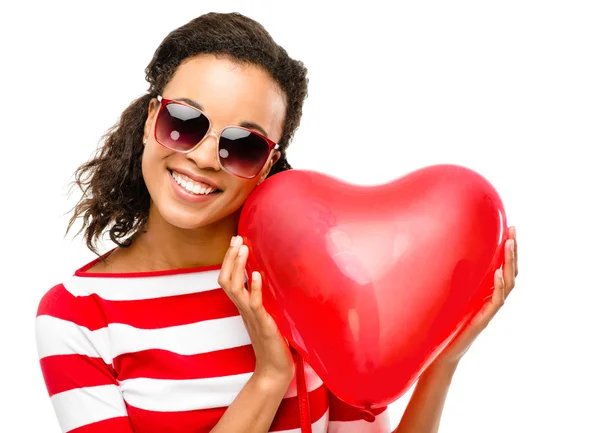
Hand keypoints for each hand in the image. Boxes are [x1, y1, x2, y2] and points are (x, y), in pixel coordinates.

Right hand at [218, 235, 293, 384]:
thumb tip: (265, 277)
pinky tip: (258, 275)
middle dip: (230, 258)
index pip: (227, 278)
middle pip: (226, 279)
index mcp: (243, 305)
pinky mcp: (263, 324)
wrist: (275, 369)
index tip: (235, 240)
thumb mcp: (266, 314)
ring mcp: (251, 316)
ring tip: (244, 249)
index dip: (229, 260)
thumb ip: (262, 298)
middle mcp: (243, 308)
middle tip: (236, 238)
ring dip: (238, 267)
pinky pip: (255, 304)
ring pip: (235, 288)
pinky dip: (255, 288)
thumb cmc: (273, 341)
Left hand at [431, 226, 518, 367]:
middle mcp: (491, 299)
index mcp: (485, 291)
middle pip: (510, 271)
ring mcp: (489, 310)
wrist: (441, 353)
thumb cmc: (442, 325)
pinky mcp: (483, 320)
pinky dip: (498, 286)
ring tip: (509, 244)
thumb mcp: (447, 296)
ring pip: (508, 284)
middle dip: (513, 250)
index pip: (502, 266)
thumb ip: (451, 279)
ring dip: (509, 263)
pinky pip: (496, 302)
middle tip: (514, 229)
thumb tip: (440, 252)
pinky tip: (498, 273)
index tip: (508, 227)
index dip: (507, 249)